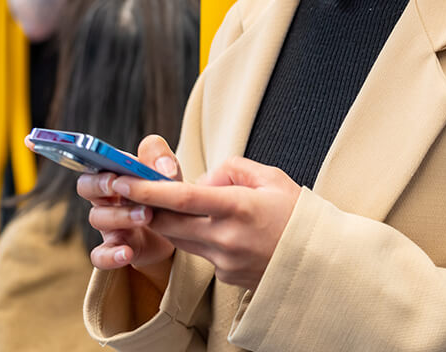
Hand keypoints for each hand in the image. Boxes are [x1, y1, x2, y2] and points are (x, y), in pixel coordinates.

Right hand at [77, 135, 178, 290]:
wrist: (179, 230)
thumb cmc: (167, 194)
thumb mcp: (167, 172)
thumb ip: (163, 161)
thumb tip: (165, 171)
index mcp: (116, 174)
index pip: (95, 166)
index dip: (100, 169)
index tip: (115, 174)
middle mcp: (107, 198)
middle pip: (86, 187)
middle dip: (100, 186)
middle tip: (119, 188)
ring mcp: (108, 224)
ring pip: (98, 218)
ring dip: (120, 216)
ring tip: (147, 215)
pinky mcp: (115, 248)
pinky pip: (100, 255)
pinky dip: (111, 255)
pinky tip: (127, 253)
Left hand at [111, 156, 302, 290]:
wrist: (322, 262)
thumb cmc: (299, 215)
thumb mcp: (274, 179)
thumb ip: (234, 170)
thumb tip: (204, 179)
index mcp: (239, 208)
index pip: (182, 197)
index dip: (148, 189)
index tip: (123, 179)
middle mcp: (227, 237)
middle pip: (169, 223)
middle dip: (144, 207)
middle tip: (126, 192)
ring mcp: (224, 261)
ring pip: (181, 239)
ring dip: (172, 222)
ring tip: (185, 206)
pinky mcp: (225, 276)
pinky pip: (203, 253)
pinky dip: (203, 238)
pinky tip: (225, 231)